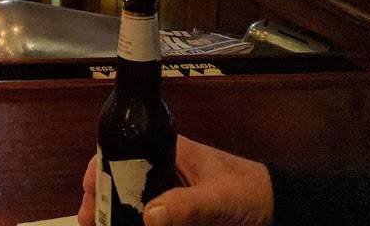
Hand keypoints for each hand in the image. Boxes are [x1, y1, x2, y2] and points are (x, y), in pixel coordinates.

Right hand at [78, 136, 273, 225]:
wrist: (283, 209)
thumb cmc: (252, 193)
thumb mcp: (219, 198)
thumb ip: (187, 206)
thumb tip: (149, 217)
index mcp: (168, 151)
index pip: (122, 153)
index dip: (99, 172)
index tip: (87, 197)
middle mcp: (163, 169)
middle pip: (121, 182)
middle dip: (102, 201)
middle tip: (88, 222)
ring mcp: (171, 193)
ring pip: (135, 204)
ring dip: (118, 216)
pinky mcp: (180, 214)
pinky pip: (153, 218)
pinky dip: (139, 222)